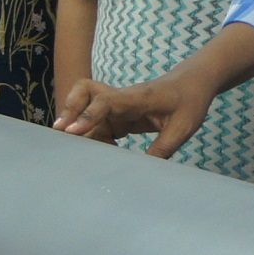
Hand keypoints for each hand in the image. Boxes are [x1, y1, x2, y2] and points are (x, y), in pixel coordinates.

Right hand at [56, 73, 216, 156]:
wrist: (193, 83)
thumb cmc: (190, 100)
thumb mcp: (183, 127)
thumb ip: (163, 147)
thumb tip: (144, 171)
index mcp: (137, 97)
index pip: (106, 101)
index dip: (87, 115)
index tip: (71, 132)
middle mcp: (122, 99)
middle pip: (85, 94)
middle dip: (69, 110)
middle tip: (60, 134)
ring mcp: (119, 106)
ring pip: (88, 111)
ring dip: (81, 129)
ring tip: (81, 150)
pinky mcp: (120, 115)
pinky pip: (99, 124)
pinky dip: (95, 138)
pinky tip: (105, 152)